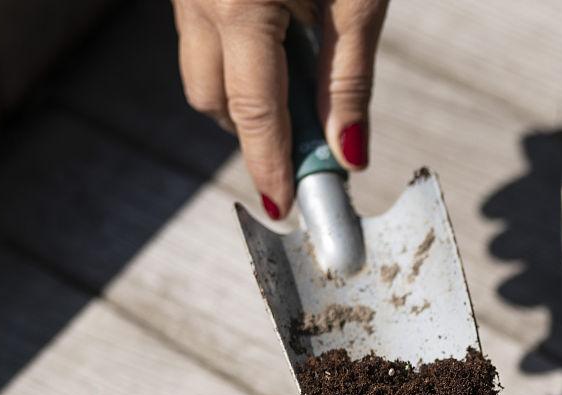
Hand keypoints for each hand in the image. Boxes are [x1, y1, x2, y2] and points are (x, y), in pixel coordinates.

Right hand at [172, 0, 388, 217]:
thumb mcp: (360, 2)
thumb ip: (349, 80)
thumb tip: (348, 155)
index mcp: (240, 6)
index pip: (254, 110)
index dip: (270, 165)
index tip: (283, 206)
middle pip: (213, 99)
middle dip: (255, 132)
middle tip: (309, 145)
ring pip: (202, 71)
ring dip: (243, 96)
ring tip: (301, 87)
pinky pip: (203, 39)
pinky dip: (237, 61)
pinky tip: (280, 47)